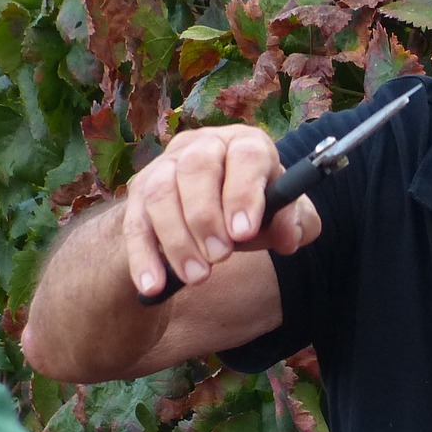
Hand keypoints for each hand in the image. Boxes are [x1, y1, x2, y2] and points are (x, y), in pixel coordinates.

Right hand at [122, 125, 321, 297]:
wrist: (214, 210)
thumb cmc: (255, 210)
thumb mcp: (284, 215)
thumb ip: (296, 223)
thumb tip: (287, 236)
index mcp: (244, 144)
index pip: (245, 156)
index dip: (243, 193)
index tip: (244, 232)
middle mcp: (202, 146)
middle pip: (196, 168)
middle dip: (206, 217)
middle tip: (221, 256)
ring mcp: (165, 167)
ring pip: (160, 194)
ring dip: (177, 240)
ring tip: (198, 276)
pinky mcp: (139, 195)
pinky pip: (134, 224)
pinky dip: (143, 258)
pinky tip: (154, 286)